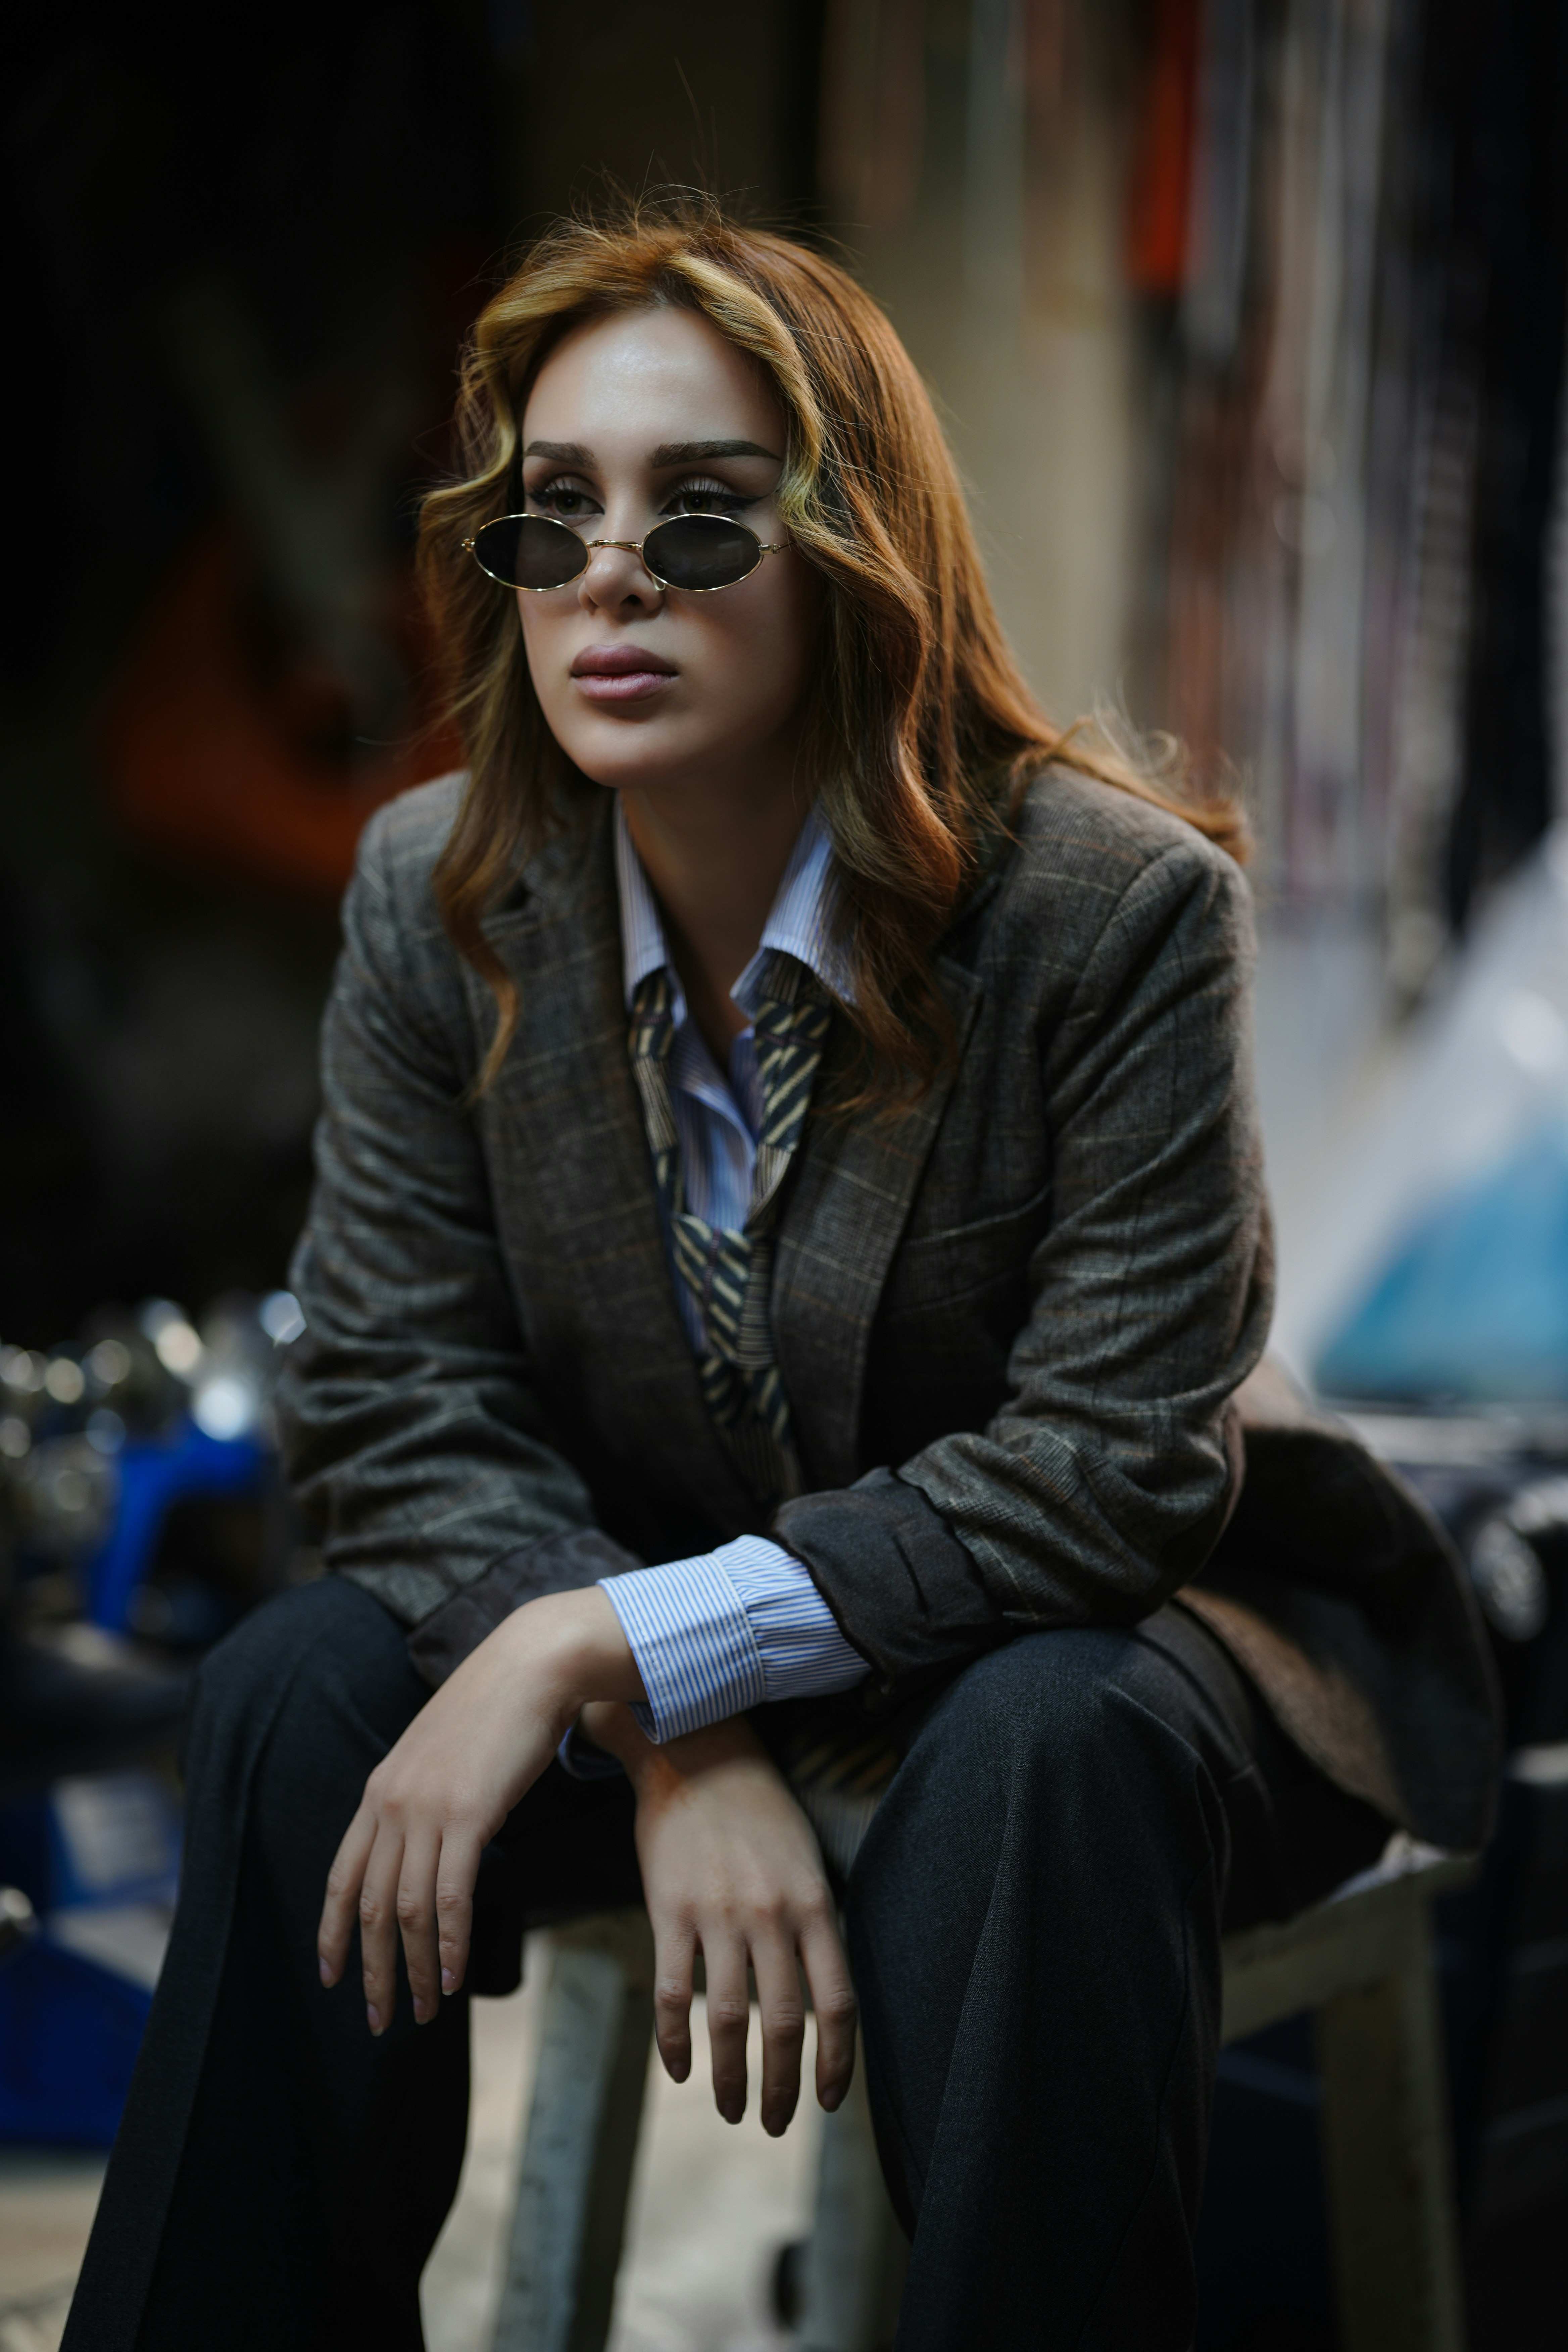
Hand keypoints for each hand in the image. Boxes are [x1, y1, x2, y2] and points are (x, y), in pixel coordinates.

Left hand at [318, 1588, 642, 2034]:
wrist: (529, 1665)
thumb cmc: (492, 1711)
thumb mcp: (438, 1757)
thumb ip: (420, 1801)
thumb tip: (422, 1845)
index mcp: (379, 1792)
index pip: (341, 1878)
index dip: (333, 1934)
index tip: (332, 1978)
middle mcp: (392, 1805)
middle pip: (371, 1908)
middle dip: (373, 1971)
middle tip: (380, 2019)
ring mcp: (428, 1810)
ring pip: (410, 1912)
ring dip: (415, 1969)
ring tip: (422, 2011)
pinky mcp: (469, 1815)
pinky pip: (453, 1897)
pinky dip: (451, 1945)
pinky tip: (453, 1978)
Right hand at [581, 1702, 856, 2136]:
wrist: (695, 1749)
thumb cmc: (756, 1808)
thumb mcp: (803, 1858)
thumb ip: (812, 1923)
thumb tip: (820, 1996)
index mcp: (812, 1903)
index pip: (837, 2003)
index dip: (836, 2062)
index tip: (829, 2102)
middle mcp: (771, 1914)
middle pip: (783, 2023)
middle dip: (782, 2087)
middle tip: (774, 2123)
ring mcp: (719, 1913)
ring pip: (729, 2020)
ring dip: (732, 2078)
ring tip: (731, 2109)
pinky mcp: (670, 1910)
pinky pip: (674, 1993)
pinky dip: (676, 2043)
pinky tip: (680, 2070)